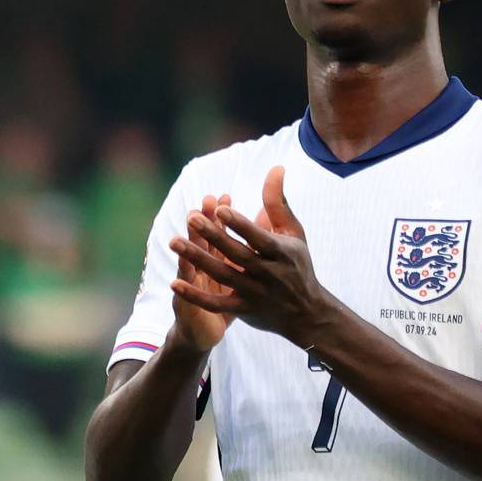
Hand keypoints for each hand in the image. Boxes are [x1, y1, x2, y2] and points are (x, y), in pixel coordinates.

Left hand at [170, 166, 333, 347]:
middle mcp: (267, 273)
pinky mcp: (243, 309)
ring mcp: (254, 293)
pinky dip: (195, 295)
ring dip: (196, 259)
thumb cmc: (297, 265)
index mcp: (280, 252)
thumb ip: (278, 202)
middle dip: (213, 236)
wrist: (307, 313)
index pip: (257, 236)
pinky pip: (215, 303)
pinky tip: (173, 283)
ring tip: (173, 241)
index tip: (220, 208)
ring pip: (221, 275)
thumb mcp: (293, 233)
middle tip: (190, 217)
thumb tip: (275, 167)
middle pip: (236, 253)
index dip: (240, 223)